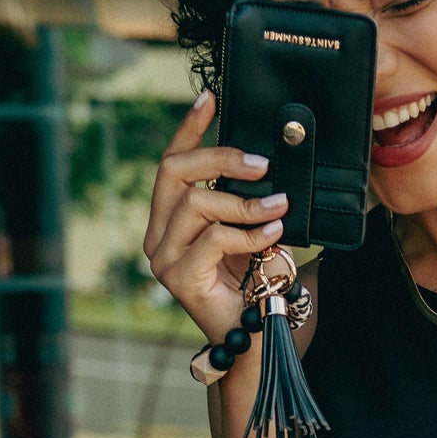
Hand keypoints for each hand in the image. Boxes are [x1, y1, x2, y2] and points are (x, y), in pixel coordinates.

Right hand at [143, 90, 288, 342]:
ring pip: (197, 205)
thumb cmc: (257, 285)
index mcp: (169, 219)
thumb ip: (250, 201)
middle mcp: (157, 235)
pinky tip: (272, 235)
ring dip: (245, 202)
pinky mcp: (178, 278)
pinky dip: (249, 233)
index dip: (189, 128)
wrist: (256, 340)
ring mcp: (163, 258)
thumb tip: (270, 166)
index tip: (211, 98)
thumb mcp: (254, 232)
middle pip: (175, 173)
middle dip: (221, 158)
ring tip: (278, 206)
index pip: (172, 163)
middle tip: (263, 163)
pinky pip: (214, 239)